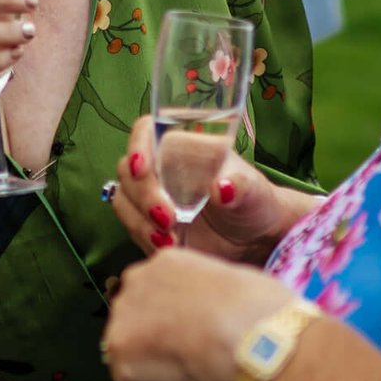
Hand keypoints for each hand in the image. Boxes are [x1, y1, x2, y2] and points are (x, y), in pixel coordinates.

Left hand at [102, 247, 294, 380]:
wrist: (256, 336)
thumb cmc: (265, 314)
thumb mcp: (243, 292)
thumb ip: (220, 303)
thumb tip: (228, 320)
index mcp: (170, 261)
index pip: (168, 301)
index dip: (187, 333)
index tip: (211, 356)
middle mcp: (139, 279)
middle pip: (146, 326)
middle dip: (172, 357)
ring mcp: (124, 313)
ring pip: (142, 359)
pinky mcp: (119, 349)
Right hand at [107, 113, 299, 262]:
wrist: (256, 241)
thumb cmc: (255, 203)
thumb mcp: (254, 192)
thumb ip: (240, 187)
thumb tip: (221, 189)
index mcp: (181, 148)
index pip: (146, 132)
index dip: (137, 146)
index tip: (142, 169)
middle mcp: (161, 170)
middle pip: (128, 171)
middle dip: (143, 196)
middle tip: (170, 219)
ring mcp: (151, 199)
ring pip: (124, 202)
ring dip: (140, 222)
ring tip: (170, 241)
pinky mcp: (149, 227)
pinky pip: (132, 230)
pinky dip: (145, 239)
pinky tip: (169, 248)